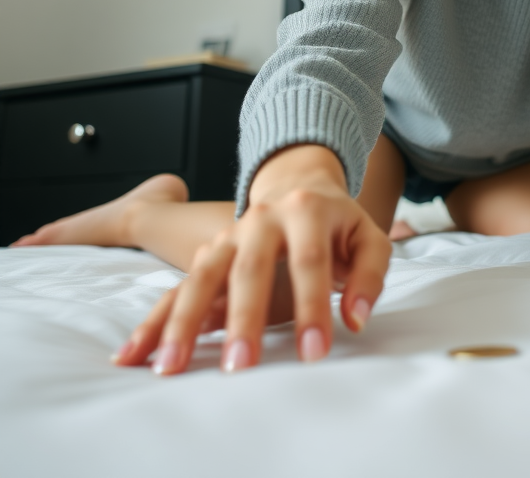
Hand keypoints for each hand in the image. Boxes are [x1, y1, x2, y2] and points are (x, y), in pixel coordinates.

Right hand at [115, 145, 392, 374]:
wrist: (299, 187)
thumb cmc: (338, 224)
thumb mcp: (368, 238)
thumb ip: (369, 275)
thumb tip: (355, 317)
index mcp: (306, 210)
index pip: (309, 260)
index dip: (312, 306)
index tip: (314, 352)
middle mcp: (261, 218)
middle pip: (249, 268)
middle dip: (245, 319)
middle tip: (242, 367)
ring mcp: (229, 234)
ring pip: (202, 275)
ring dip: (184, 322)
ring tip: (171, 367)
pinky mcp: (208, 253)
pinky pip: (177, 286)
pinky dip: (155, 319)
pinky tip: (134, 354)